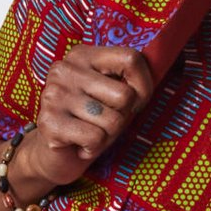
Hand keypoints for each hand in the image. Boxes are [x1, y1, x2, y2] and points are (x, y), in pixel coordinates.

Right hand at [20, 42, 154, 192]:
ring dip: (109, 136)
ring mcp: (55, 94)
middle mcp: (65, 69)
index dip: (144, 86)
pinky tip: (80, 144)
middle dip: (124, 117)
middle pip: (125, 96)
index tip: (135, 102)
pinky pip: (96, 138)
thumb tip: (161, 69)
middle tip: (104, 122)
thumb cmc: (90, 122)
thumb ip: (128, 80)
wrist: (50, 155)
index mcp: (82, 55)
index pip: (131, 59)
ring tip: (91, 133)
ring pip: (113, 121)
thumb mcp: (110, 94)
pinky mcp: (49, 122)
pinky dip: (94, 148)